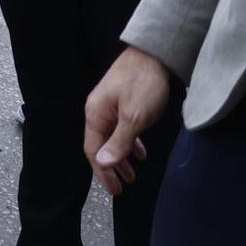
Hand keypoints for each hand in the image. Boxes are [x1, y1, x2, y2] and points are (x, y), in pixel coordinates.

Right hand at [85, 47, 170, 195]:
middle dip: (110, 168)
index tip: (115, 191)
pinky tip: (141, 152)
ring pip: (111, 138)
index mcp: (96, 115)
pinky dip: (129, 143)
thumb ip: (119, 142)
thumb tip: (102, 164)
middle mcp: (98, 111)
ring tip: (132, 175)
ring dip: (121, 157)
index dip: (102, 172)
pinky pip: (121, 128)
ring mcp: (109, 106)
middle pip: (100, 145)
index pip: (93, 150)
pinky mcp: (121, 102)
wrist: (153, 54)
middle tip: (122, 188)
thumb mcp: (134, 117)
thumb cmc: (143, 84)